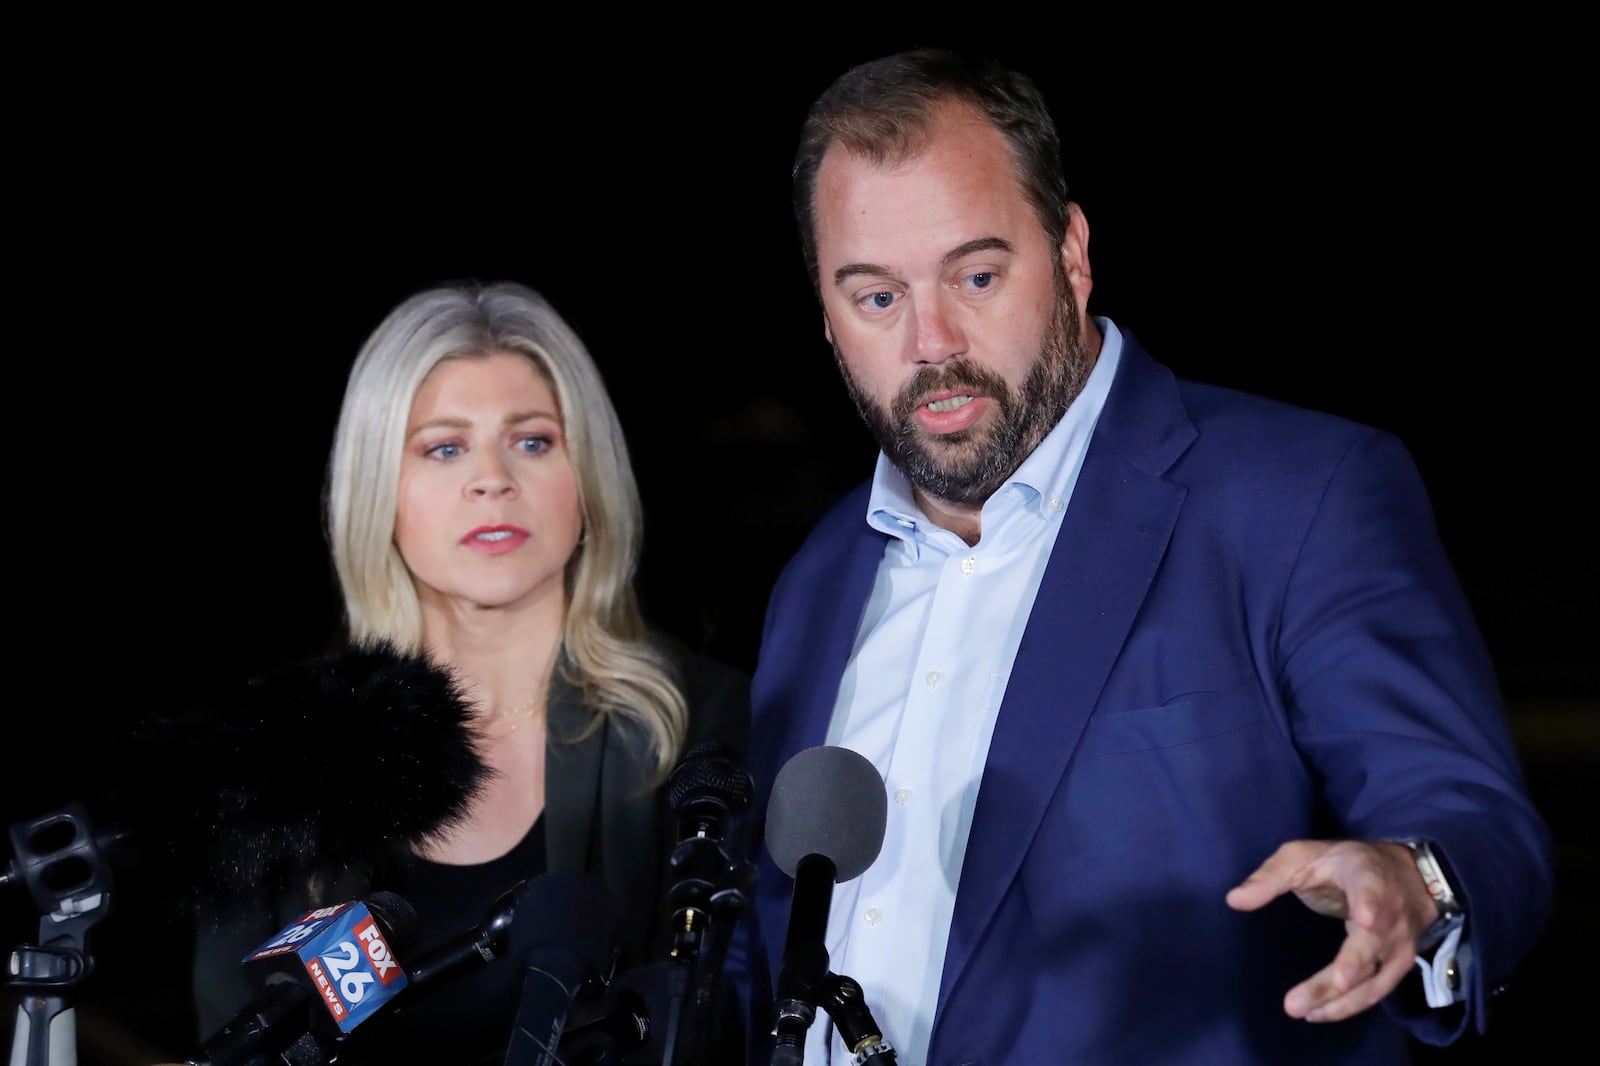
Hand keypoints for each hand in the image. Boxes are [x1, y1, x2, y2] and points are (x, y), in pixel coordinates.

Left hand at [1225, 839, 1437, 1021]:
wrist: (1404, 877)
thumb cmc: (1341, 865)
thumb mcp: (1302, 856)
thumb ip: (1270, 876)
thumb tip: (1233, 900)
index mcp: (1367, 876)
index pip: (1372, 890)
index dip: (1370, 904)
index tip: (1365, 919)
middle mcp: (1391, 912)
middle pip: (1371, 944)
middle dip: (1346, 970)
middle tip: (1320, 991)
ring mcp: (1399, 942)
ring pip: (1374, 976)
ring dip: (1340, 999)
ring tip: (1303, 1011)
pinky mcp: (1398, 965)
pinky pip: (1376, 991)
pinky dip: (1348, 1006)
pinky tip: (1318, 1013)